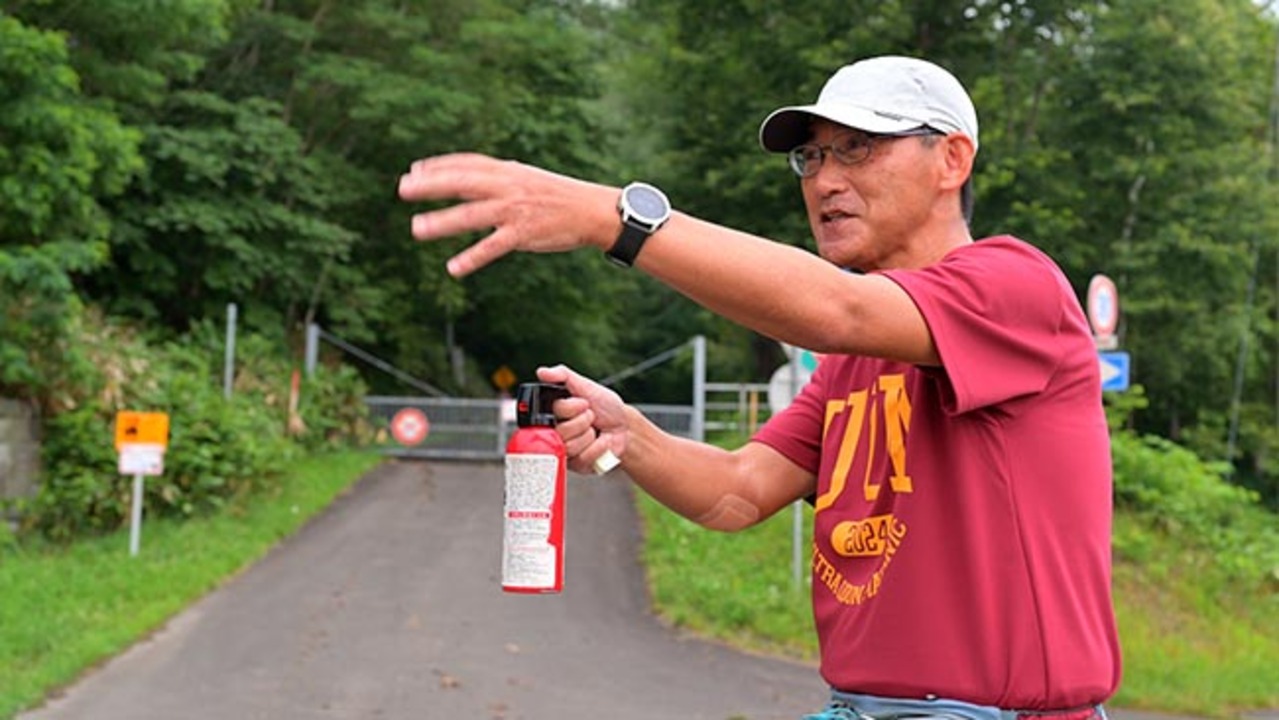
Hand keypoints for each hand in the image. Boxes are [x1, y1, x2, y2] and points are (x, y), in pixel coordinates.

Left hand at [397, 153, 618, 276]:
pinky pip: (493, 246)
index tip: (414, 170)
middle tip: (403, 189)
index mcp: (508, 171)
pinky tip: (454, 268)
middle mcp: (508, 186)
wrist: (591, 211)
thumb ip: (496, 179)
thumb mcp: (525, 178)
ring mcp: (515, 210)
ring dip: (443, 221)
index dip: (439, 165)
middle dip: (431, 185)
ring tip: (417, 229)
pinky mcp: (523, 233)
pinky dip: (472, 257)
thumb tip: (464, 181)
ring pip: (472, 214)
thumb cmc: (556, 196)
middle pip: (462, 182)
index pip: (467, 163)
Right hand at [535, 364, 626, 474]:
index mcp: (553, 413)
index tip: (583, 403)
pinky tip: (599, 442)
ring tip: (594, 430)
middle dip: (583, 421)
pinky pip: (582, 458)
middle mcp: (554, 432)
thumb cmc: (605, 406)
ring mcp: (564, 450)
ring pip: (570, 446)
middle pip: (560, 431)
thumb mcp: (585, 385)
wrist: (625, 426)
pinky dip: (597, 448)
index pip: (552, 411)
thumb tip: (542, 372)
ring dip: (589, 435)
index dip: (570, 408)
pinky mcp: (575, 465)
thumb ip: (562, 376)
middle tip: (591, 417)